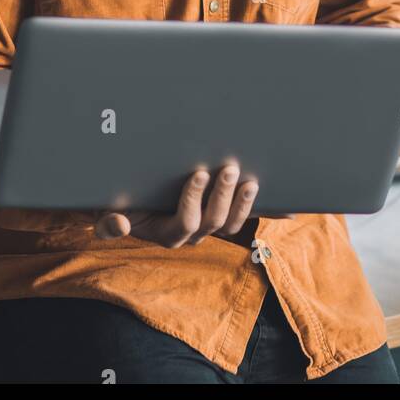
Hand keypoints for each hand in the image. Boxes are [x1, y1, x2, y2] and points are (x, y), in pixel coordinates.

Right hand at [93, 160, 293, 247]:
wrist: (127, 201)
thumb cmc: (119, 202)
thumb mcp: (108, 210)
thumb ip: (109, 221)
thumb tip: (117, 224)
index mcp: (168, 232)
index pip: (185, 223)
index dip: (193, 201)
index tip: (198, 173)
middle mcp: (192, 232)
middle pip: (214, 222)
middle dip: (222, 196)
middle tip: (227, 168)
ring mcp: (210, 223)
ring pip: (233, 222)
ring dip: (243, 202)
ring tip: (250, 179)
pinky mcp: (224, 212)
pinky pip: (248, 216)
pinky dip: (269, 213)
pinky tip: (290, 209)